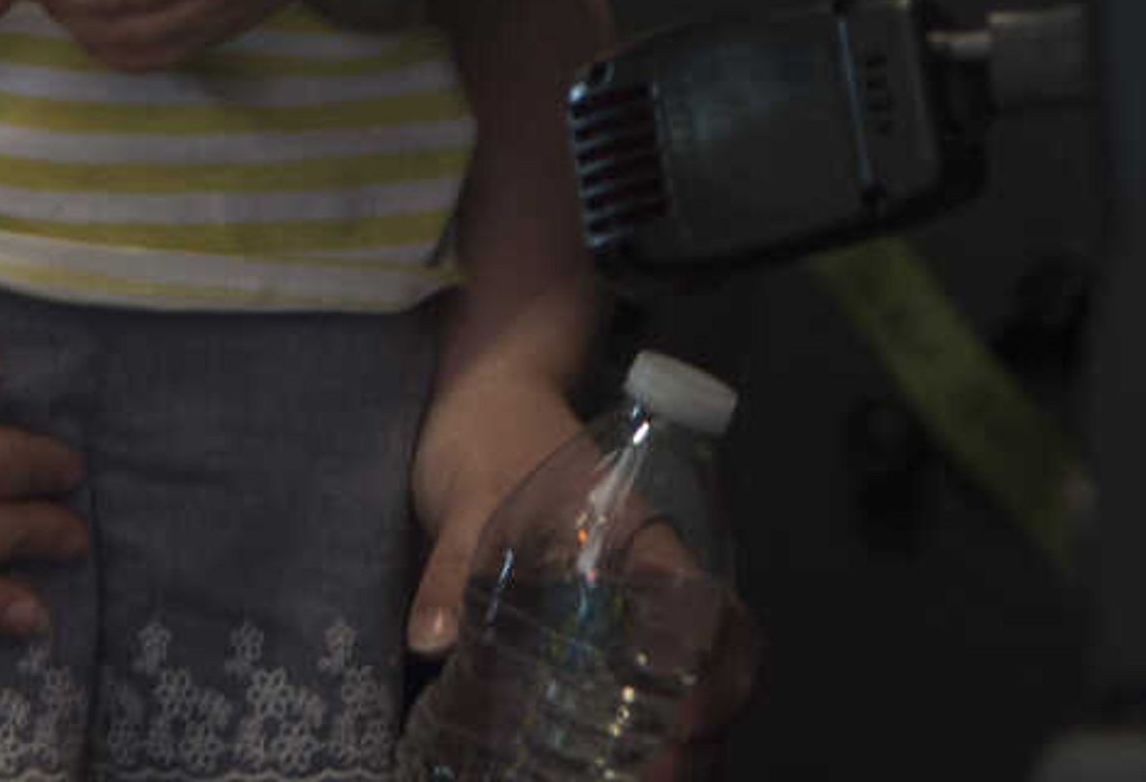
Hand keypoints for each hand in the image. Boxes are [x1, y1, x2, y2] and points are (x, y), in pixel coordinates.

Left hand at [407, 369, 758, 777]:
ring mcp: (630, 611)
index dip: (715, 674)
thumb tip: (430, 640)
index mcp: (646, 544)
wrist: (479, 402)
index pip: (712, 613)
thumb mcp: (469, 496)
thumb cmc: (489, 435)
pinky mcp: (595, 631)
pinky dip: (630, 736)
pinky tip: (592, 768)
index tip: (683, 722)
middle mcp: (654, 586)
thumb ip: (452, 564)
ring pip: (682, 690)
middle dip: (697, 738)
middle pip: (713, 670)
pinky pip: (634, 690)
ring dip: (672, 747)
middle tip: (650, 779)